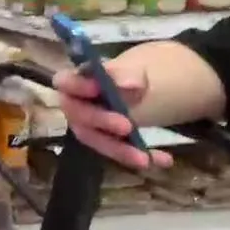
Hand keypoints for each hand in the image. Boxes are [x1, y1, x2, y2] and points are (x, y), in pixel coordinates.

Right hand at [53, 63, 172, 169]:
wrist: (164, 88)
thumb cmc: (142, 74)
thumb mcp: (139, 69)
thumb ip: (126, 74)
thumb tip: (125, 84)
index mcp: (81, 79)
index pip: (64, 81)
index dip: (76, 87)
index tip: (96, 89)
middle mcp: (81, 104)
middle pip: (79, 115)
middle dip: (101, 122)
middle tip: (127, 126)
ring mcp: (95, 125)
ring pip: (97, 140)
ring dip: (120, 150)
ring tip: (144, 159)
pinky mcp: (111, 142)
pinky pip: (120, 151)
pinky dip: (142, 155)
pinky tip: (164, 160)